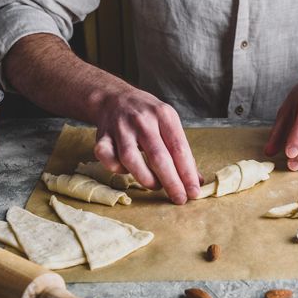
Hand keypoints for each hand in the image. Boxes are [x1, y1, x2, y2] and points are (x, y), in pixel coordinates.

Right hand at [93, 87, 200, 203]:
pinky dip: (117, 169)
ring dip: (146, 178)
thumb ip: (182, 151)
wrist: (114, 98)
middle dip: (171, 182)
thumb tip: (196, 181)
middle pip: (158, 156)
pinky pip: (106, 157)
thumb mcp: (169, 123)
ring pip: (131, 159)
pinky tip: (127, 170)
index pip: (179, 148)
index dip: (187, 173)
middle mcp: (142, 120)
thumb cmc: (147, 115)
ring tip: (156, 186)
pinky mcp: (102, 136)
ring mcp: (120, 127)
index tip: (194, 192)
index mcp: (164, 115)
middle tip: (179, 199)